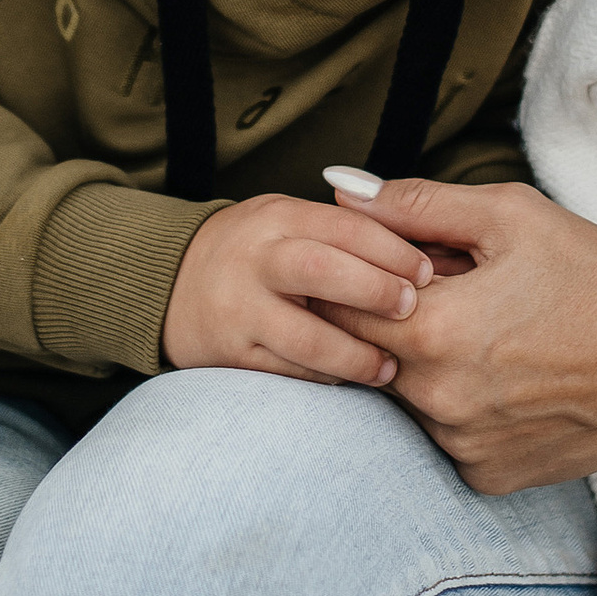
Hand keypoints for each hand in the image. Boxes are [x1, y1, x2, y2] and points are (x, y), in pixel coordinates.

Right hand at [161, 194, 433, 384]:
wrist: (169, 282)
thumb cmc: (255, 251)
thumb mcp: (287, 220)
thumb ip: (341, 229)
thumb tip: (423, 248)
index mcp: (277, 217)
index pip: (344, 226)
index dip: (392, 249)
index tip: (427, 271)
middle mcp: (255, 259)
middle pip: (322, 270)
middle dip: (375, 291)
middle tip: (413, 309)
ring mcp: (238, 309)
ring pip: (306, 336)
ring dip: (356, 354)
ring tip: (388, 366)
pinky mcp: (229, 353)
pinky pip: (287, 372)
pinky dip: (325, 377)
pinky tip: (352, 378)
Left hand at [325, 181, 596, 492]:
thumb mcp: (509, 216)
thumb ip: (415, 203)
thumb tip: (342, 191)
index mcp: (432, 333)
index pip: (338, 308)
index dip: (359, 280)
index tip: (395, 267)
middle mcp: (438, 402)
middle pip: (367, 356)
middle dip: (393, 322)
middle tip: (454, 296)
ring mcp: (463, 446)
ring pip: (406, 400)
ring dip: (425, 368)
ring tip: (490, 334)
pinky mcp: (489, 476)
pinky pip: (447, 437)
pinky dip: (461, 408)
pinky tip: (508, 377)